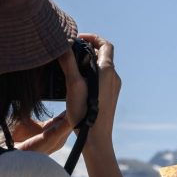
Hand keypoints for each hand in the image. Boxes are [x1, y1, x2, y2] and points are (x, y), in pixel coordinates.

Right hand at [8, 33, 119, 153]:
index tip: (78, 38)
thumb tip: (62, 43)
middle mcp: (114, 77)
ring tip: (71, 66)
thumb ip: (68, 62)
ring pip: (102, 67)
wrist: (96, 139)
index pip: (105, 44)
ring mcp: (113, 88)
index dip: (92, 37)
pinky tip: (77, 82)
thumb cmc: (84, 112)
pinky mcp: (110, 97)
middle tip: (71, 50)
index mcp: (108, 70)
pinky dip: (91, 74)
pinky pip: (102, 79)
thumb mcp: (73, 84)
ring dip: (88, 62)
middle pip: (103, 55)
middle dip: (88, 49)